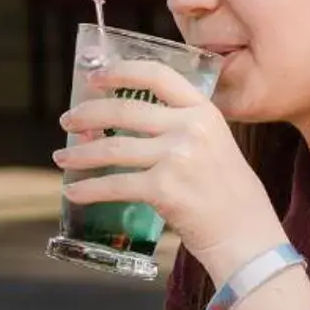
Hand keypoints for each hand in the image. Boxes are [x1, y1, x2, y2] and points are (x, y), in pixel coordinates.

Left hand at [55, 59, 287, 284]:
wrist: (247, 237)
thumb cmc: (229, 196)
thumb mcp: (214, 146)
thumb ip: (178, 130)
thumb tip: (117, 126)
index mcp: (205, 112)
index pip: (158, 75)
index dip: (121, 72)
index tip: (95, 77)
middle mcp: (192, 128)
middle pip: (125, 109)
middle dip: (88, 114)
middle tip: (68, 121)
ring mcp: (178, 157)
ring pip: (113, 148)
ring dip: (80, 154)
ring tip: (62, 158)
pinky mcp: (164, 188)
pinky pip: (114, 185)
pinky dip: (88, 189)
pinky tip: (74, 193)